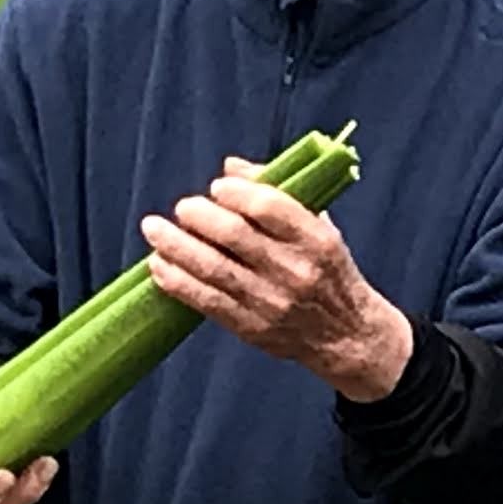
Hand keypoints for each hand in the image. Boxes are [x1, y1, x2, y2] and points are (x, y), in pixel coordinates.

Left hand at [144, 160, 417, 401]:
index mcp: (316, 240)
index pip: (268, 208)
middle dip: (199, 216)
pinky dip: (178, 281)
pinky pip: (207, 302)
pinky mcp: (253, 329)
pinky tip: (160, 265)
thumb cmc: (328, 271)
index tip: (216, 187)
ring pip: (214, 269)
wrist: (347, 336)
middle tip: (183, 208)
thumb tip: (231, 167)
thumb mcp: (319, 227)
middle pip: (234, 236)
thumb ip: (276, 194)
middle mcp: (295, 271)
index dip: (235, 193)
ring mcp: (273, 303)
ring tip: (154, 229)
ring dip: (177, 246)